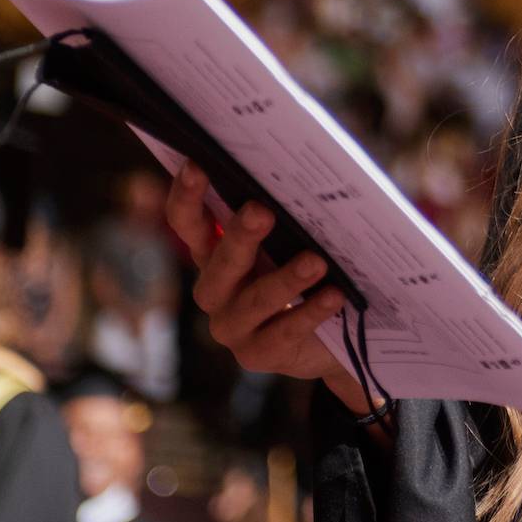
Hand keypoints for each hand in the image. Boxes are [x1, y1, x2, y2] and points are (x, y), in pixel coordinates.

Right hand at [164, 162, 367, 411]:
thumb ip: (288, 214)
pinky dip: (311, 311)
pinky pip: (284, 332)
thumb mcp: (293, 240)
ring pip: (254, 301)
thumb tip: (307, 176)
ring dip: (286, 279)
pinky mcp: (257, 355)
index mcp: (214, 252)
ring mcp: (233, 327)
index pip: (188, 223)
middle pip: (220, 262)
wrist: (330, 337)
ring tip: (316, 261)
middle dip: (241, 236)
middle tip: (261, 211)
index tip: (197, 166)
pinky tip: (334, 296)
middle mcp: (215, 290)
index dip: (187, 196)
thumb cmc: (307, 270)